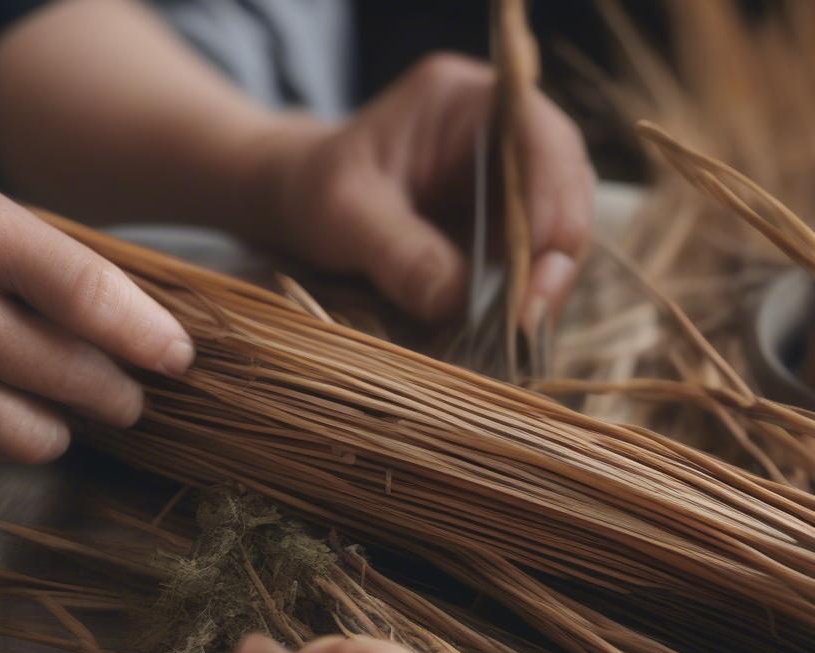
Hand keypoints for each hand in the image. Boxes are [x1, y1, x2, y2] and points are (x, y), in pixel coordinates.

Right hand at [0, 186, 192, 465]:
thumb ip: (75, 278)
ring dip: (81, 420)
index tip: (177, 357)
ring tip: (72, 399)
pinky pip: (16, 449)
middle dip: (123, 393)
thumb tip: (168, 342)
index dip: (146, 333)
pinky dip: (37, 438)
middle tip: (128, 393)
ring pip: (52, 426)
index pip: (87, 291)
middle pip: (77, 369)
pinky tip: (17, 411)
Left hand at [256, 54, 594, 326]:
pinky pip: (527, 263)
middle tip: (529, 323)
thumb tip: (457, 303)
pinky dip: (518, 299)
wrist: (298, 199)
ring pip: (555, 233)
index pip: (542, 141)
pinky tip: (501, 333)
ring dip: (541, 286)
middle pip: (565, 191)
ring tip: (515, 337)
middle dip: (554, 260)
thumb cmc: (313, 188)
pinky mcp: (498, 227)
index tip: (537, 276)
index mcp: (468, 103)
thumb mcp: (343, 215)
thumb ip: (399, 253)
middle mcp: (503, 136)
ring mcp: (506, 183)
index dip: (555, 207)